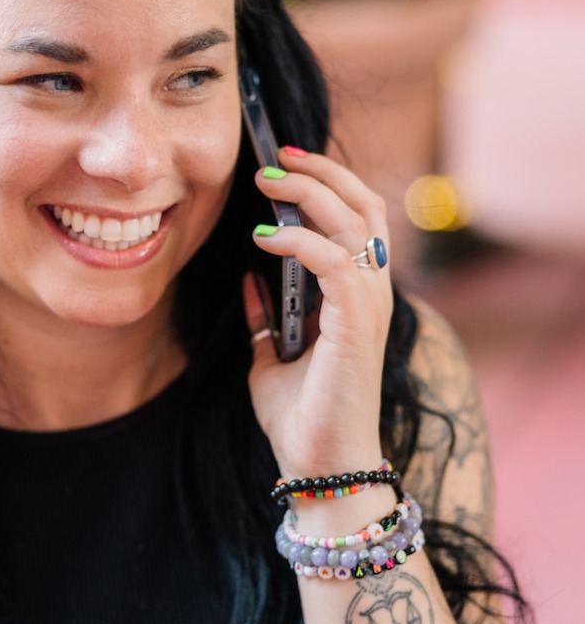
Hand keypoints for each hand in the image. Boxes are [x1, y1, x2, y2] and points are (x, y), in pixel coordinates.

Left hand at [243, 147, 392, 479]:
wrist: (319, 466)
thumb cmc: (302, 415)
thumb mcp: (271, 354)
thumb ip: (265, 315)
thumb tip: (250, 280)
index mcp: (357, 295)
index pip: (357, 218)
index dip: (326, 184)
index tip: (283, 164)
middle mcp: (372, 292)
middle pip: (363, 206)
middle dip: (321, 172)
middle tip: (276, 157)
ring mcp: (370, 306)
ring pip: (354, 222)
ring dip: (309, 192)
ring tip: (267, 180)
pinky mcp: (357, 323)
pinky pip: (334, 260)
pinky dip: (298, 239)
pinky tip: (263, 239)